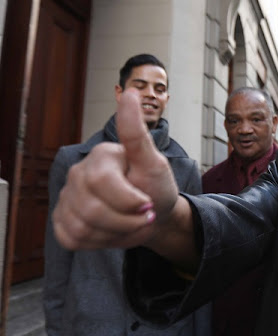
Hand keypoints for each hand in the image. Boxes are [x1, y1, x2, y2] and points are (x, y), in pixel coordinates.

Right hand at [52, 88, 179, 249]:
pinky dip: (102, 242)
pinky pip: (74, 239)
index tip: (148, 204)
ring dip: (118, 233)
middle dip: (128, 221)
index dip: (130, 201)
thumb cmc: (156, 187)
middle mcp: (77, 174)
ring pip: (83, 228)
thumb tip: (131, 92)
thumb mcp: (155, 162)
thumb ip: (137, 134)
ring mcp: (67, 198)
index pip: (103, 184)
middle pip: (93, 211)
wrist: (155, 216)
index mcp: (100, 156)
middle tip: (144, 216)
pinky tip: (115, 231)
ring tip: (132, 223)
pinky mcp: (63, 220)